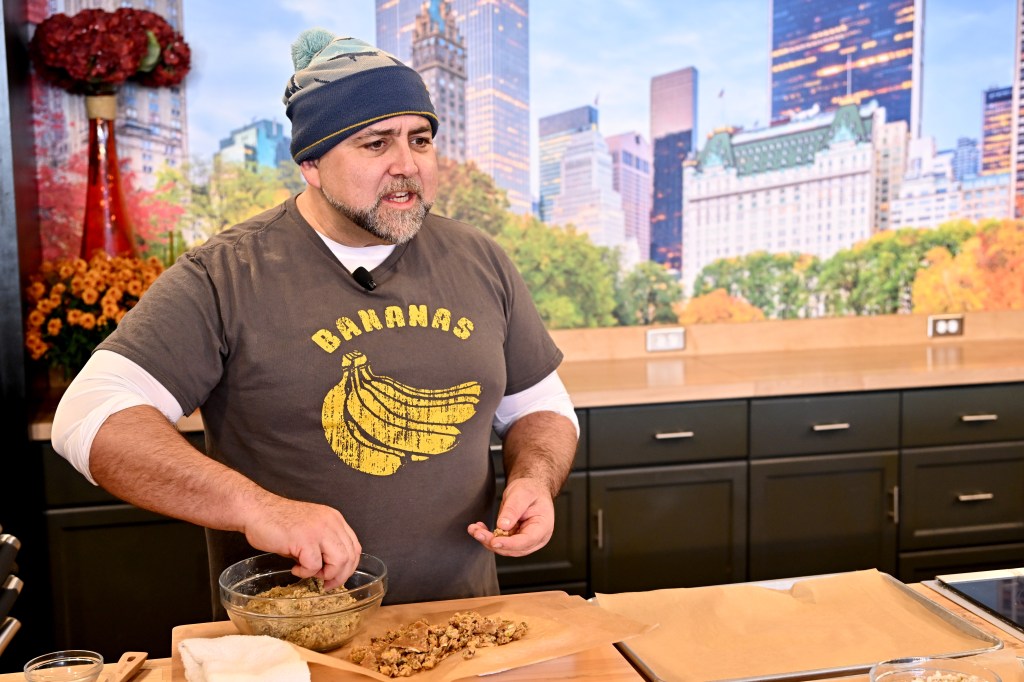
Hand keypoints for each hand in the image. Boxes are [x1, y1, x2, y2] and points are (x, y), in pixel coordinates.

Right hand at [242, 494, 361, 588]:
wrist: (256, 510)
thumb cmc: (277, 521)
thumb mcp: (310, 530)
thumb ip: (323, 545)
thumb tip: (331, 570)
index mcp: (334, 519)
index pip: (355, 547)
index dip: (348, 566)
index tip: (336, 577)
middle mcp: (331, 522)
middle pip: (350, 555)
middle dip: (340, 575)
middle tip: (325, 584)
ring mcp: (319, 530)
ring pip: (340, 561)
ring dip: (326, 574)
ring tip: (309, 572)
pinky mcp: (305, 539)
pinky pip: (314, 565)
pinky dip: (305, 572)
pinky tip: (294, 567)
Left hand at [467, 477, 553, 556]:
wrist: (530, 489)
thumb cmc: (531, 490)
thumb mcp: (522, 494)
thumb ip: (513, 510)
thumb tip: (503, 526)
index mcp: (543, 527)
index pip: (526, 541)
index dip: (509, 544)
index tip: (494, 541)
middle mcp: (536, 538)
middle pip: (514, 548)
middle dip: (494, 542)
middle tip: (478, 532)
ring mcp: (525, 541)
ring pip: (505, 548)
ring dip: (488, 541)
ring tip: (474, 529)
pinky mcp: (515, 539)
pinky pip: (501, 543)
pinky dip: (489, 538)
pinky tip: (480, 529)